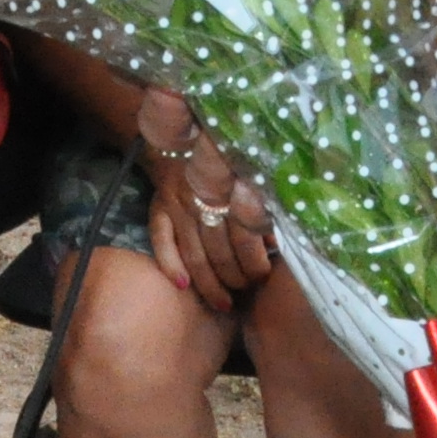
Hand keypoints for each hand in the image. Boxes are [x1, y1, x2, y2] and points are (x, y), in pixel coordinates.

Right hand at [130, 89, 275, 313]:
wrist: (180, 133)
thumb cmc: (225, 157)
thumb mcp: (248, 170)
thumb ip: (262, 201)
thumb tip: (278, 239)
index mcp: (230, 184)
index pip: (244, 230)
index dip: (255, 257)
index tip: (266, 274)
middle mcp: (202, 195)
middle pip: (220, 248)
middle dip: (236, 276)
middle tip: (248, 291)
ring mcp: (177, 203)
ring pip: (194, 252)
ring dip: (210, 283)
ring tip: (225, 304)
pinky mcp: (158, 208)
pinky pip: (161, 240)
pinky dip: (170, 264)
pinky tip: (182, 287)